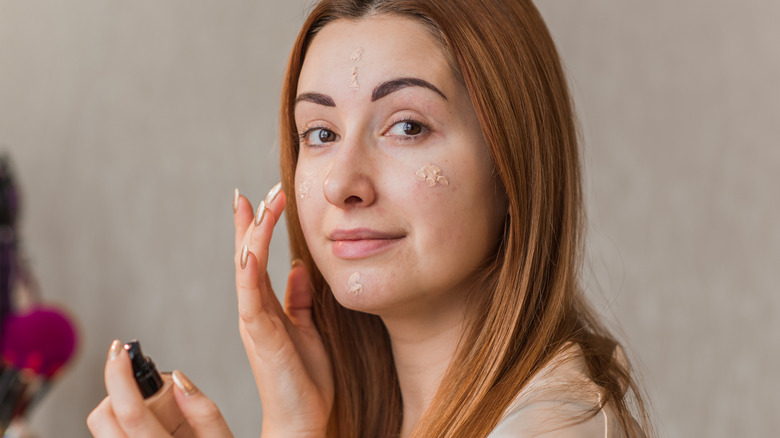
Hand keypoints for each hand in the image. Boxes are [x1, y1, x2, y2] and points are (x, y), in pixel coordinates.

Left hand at [87, 340, 232, 436]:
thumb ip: (204, 411)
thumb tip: (179, 378)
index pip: (129, 410)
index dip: (118, 373)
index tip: (119, 350)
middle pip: (101, 418)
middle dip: (116, 392)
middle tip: (142, 387)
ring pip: (101, 431)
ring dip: (118, 412)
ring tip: (151, 415)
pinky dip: (122, 429)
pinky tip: (147, 431)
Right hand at [233, 185, 333, 436]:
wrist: (303, 420)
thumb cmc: (305, 379)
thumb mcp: (309, 329)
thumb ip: (300, 300)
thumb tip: (300, 269)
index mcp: (266, 307)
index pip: (258, 259)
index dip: (257, 228)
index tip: (262, 198)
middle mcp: (254, 310)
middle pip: (247, 257)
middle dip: (251, 223)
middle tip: (255, 192)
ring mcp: (254, 322)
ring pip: (245, 270)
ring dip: (251, 236)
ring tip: (256, 205)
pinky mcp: (260, 336)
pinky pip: (251, 297)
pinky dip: (249, 271)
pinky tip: (251, 248)